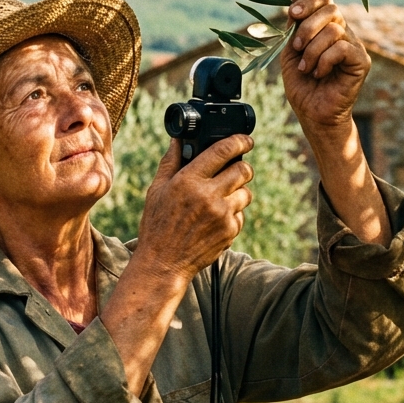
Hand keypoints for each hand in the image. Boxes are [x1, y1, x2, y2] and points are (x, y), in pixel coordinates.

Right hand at [133, 136, 254, 281]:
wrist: (163, 262)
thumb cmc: (157, 225)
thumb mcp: (157, 190)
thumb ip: (170, 161)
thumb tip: (178, 139)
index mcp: (188, 180)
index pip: (223, 151)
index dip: (240, 141)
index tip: (246, 140)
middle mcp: (208, 196)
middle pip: (244, 170)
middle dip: (243, 167)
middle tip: (237, 169)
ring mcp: (222, 215)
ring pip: (246, 193)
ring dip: (238, 192)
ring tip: (222, 198)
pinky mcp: (230, 232)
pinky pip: (241, 215)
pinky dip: (233, 214)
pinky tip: (216, 219)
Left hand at [280, 0, 370, 131]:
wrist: (313, 114)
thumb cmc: (303, 85)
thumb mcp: (291, 52)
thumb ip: (294, 27)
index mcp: (327, 29)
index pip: (325, 2)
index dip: (309, 2)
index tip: (292, 13)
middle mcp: (344, 34)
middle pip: (331, 10)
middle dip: (307, 27)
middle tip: (297, 47)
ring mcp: (354, 47)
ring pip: (334, 30)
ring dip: (313, 50)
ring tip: (306, 68)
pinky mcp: (361, 61)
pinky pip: (342, 48)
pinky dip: (324, 60)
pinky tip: (319, 74)